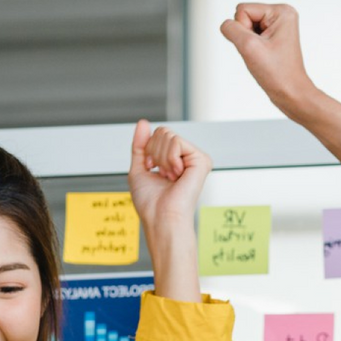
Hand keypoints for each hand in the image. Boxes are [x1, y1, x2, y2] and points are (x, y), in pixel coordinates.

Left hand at [128, 120, 210, 239]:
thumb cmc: (151, 203)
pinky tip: (176, 175)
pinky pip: (176, 141)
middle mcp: (188, 158)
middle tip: (162, 174)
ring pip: (168, 135)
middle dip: (154, 152)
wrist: (161, 218)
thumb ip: (140, 144)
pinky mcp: (202, 160)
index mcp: (175, 160)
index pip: (158, 135)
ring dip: (161, 159)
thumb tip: (143, 122)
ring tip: (170, 177)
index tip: (152, 169)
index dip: (148, 150)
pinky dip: (169, 159)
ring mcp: (196, 158)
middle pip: (163, 132)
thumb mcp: (139, 168)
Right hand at [218, 2, 311, 109]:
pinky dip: (250, 48)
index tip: (260, 47)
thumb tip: (226, 25)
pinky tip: (263, 57)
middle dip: (245, 36)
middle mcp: (281, 15)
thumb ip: (231, 29)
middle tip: (262, 52)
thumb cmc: (278, 74)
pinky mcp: (272, 36)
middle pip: (243, 16)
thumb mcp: (248, 47)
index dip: (243, 30)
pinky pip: (249, 36)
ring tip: (263, 56)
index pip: (242, 10)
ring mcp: (277, 26)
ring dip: (248, 43)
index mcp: (282, 11)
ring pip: (244, 27)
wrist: (291, 94)